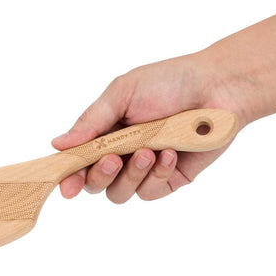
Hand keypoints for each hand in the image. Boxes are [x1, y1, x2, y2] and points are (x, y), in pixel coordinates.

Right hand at [51, 53, 246, 201]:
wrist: (217, 87)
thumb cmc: (169, 82)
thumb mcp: (122, 93)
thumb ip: (90, 122)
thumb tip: (57, 144)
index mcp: (103, 134)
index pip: (77, 162)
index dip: (69, 176)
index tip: (66, 186)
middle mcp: (120, 155)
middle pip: (94, 184)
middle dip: (100, 175)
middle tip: (113, 159)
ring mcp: (143, 170)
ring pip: (120, 193)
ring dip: (131, 174)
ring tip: (149, 150)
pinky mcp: (168, 180)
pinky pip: (151, 191)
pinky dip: (158, 173)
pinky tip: (171, 151)